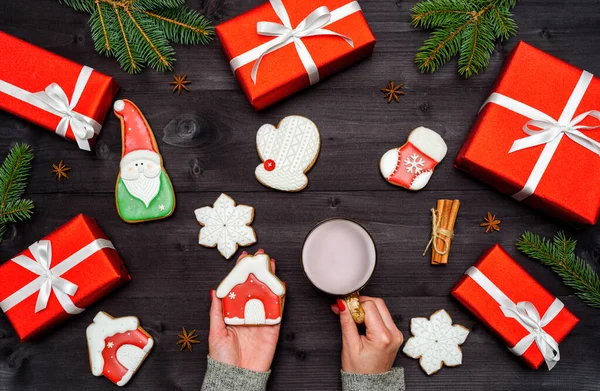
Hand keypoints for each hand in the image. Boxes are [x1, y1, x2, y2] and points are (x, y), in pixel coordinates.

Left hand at [208, 249, 282, 371]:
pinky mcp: (273, 327)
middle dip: (258, 271)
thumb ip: (216, 311)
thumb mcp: (215, 331)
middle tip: (261, 256)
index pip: (238, 288)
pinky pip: (278, 310)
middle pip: (255, 287)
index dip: (241, 273)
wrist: (237, 377)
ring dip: (270, 279)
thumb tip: (214, 292)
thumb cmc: (223, 358)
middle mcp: (248, 313)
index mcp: (233, 313)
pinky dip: (280, 297)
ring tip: (271, 265)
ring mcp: (261, 319)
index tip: (243, 259)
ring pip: (268, 294)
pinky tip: (280, 285)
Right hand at [331, 296, 402, 373]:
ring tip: (355, 319)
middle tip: (348, 310)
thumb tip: (342, 304)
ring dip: (366, 309)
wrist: (369, 384)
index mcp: (383, 337)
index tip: (344, 306)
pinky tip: (363, 323)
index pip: (369, 306)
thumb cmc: (360, 370)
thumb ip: (346, 321)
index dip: (354, 304)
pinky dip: (372, 315)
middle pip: (378, 303)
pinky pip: (384, 316)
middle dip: (361, 303)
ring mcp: (396, 334)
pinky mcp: (395, 334)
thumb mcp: (349, 344)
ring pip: (381, 308)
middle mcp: (393, 334)